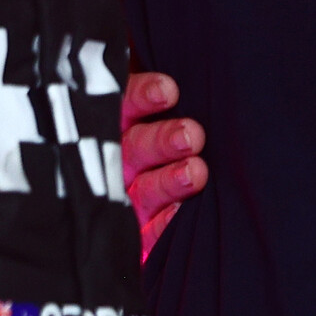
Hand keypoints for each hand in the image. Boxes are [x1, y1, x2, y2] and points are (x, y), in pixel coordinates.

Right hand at [122, 71, 208, 252]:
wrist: (168, 226)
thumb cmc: (174, 139)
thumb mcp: (158, 110)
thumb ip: (161, 94)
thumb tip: (178, 80)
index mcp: (122, 124)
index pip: (128, 104)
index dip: (144, 96)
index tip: (169, 91)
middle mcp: (120, 160)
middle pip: (136, 146)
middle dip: (163, 140)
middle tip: (191, 135)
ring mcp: (127, 199)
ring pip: (144, 188)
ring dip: (169, 180)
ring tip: (195, 171)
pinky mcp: (137, 236)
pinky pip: (149, 232)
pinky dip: (164, 223)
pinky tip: (180, 213)